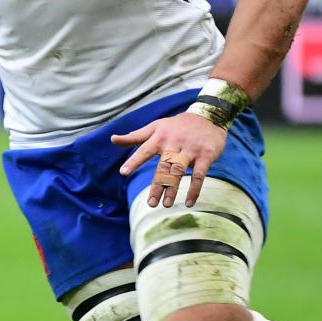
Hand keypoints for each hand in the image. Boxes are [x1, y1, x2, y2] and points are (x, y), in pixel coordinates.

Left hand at [114, 112, 228, 207]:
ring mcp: (190, 150)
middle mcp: (174, 144)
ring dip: (173, 188)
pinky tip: (189, 202)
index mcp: (160, 137)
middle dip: (157, 185)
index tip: (124, 172)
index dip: (134, 161)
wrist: (209, 116)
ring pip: (180, 171)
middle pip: (163, 167)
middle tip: (151, 203)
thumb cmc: (177, 125)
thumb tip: (112, 139)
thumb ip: (134, 136)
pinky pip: (200, 175)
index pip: (144, 150)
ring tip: (166, 204)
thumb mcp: (155, 126)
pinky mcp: (206, 156)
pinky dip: (195, 189)